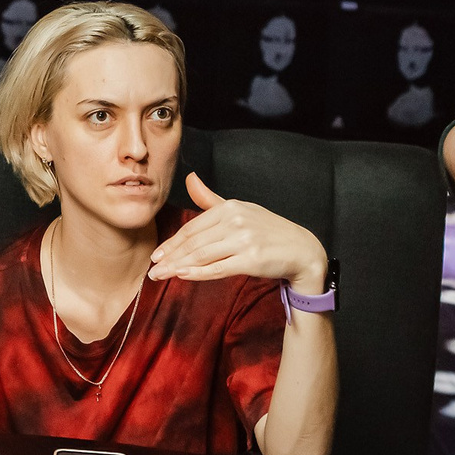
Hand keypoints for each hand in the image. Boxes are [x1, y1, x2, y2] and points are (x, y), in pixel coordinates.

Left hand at [149, 173, 328, 294]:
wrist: (302, 250)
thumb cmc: (267, 231)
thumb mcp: (240, 210)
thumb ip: (211, 199)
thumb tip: (190, 178)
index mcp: (230, 207)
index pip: (193, 227)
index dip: (172, 242)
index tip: (156, 255)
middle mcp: (236, 220)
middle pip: (194, 242)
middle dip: (170, 256)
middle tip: (152, 270)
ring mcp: (244, 239)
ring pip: (202, 255)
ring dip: (178, 266)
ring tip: (161, 276)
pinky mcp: (252, 259)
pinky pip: (219, 268)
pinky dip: (199, 273)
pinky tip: (183, 276)